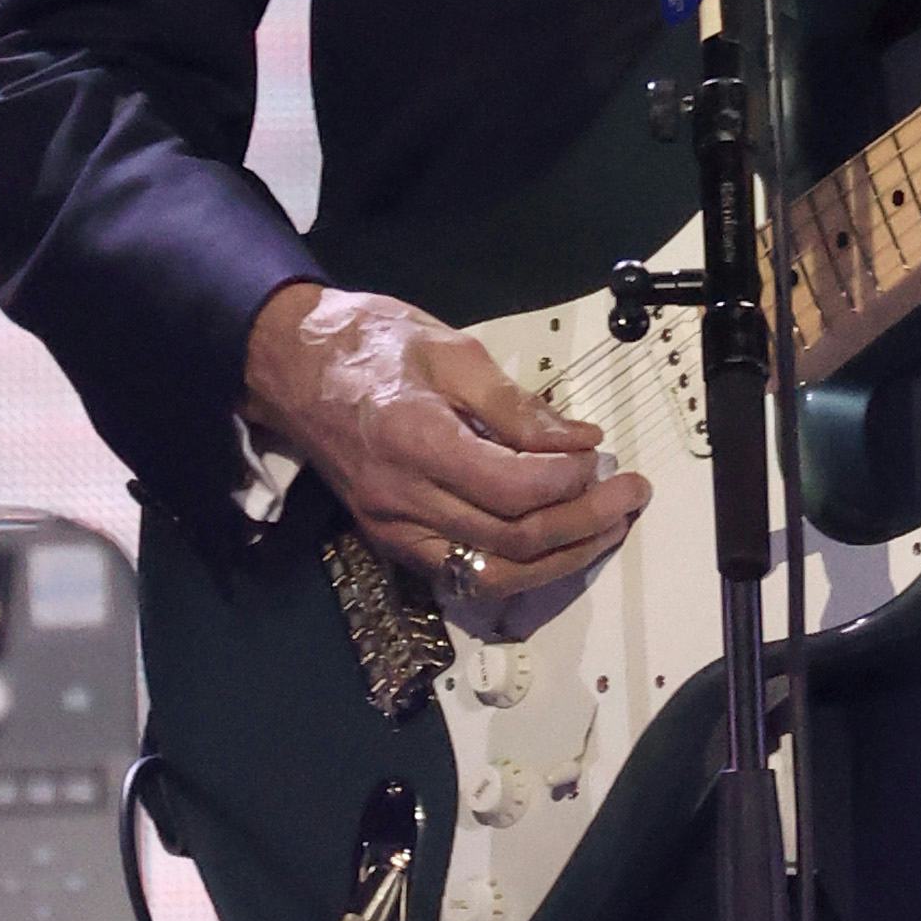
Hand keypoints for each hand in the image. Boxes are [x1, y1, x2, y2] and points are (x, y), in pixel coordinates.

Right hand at [242, 285, 648, 598]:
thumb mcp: (451, 352)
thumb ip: (517, 406)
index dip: (568, 481)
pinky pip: (464, 575)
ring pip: (492, 575)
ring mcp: (393, 530)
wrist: (292, 367)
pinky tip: (555, 544)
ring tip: (606, 529)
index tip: (600, 458)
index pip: (511, 488)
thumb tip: (580, 442)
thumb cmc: (371, 344)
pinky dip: (518, 568)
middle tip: (628, 495)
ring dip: (561, 560)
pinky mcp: (391, 543)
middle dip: (583, 524)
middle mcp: (401, 499)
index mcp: (415, 441)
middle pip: (510, 541)